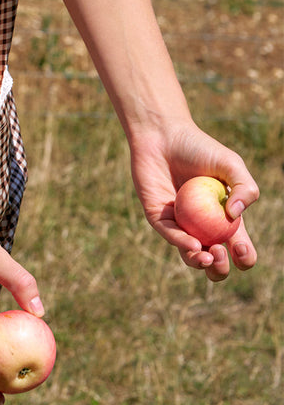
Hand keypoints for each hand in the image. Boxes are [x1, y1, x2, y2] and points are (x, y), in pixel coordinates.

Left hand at [129, 122, 258, 281]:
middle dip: (220, 269)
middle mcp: (203, 226)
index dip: (244, 257)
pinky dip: (182, 243)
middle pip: (214, 262)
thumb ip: (245, 188)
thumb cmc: (199, 147)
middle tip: (220, 252)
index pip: (239, 249)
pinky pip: (170, 235)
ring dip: (200, 263)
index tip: (241, 249)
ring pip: (191, 256)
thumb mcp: (231, 165)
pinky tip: (193, 244)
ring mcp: (180, 224)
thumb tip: (234, 216)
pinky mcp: (159, 218)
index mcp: (225, 218)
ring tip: (208, 254)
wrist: (163, 134)